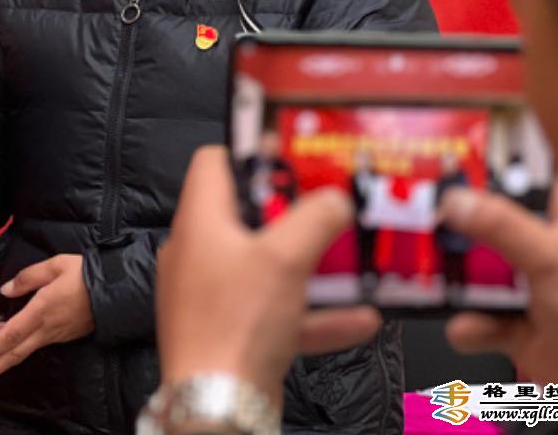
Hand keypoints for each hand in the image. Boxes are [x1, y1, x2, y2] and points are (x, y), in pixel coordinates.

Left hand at [0, 253, 94, 385]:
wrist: (119, 291)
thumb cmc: (89, 276)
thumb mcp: (55, 265)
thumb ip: (27, 277)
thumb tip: (7, 289)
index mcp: (42, 310)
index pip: (10, 334)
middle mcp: (47, 328)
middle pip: (14, 353)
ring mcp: (56, 334)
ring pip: (23, 352)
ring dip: (1, 361)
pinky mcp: (63, 335)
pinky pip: (34, 344)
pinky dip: (16, 349)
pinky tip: (5, 345)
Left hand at [157, 146, 380, 403]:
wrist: (218, 404)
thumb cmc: (235, 324)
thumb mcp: (286, 258)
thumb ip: (315, 219)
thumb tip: (334, 198)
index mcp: (199, 222)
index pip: (213, 163)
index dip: (251, 152)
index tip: (292, 155)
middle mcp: (199, 254)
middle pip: (247, 215)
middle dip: (294, 213)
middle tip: (331, 208)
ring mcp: (213, 296)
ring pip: (267, 268)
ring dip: (311, 265)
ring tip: (351, 259)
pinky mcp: (231, 333)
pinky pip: (277, 314)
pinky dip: (314, 313)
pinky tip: (358, 317)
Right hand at [441, 180, 557, 383]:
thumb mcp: (551, 255)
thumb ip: (502, 225)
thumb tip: (452, 201)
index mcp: (550, 222)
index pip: (516, 180)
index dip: (484, 168)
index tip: (444, 160)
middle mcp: (530, 251)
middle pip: (477, 227)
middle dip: (449, 229)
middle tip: (421, 222)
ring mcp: (517, 290)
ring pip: (468, 275)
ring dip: (451, 282)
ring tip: (435, 280)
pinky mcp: (507, 326)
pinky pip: (472, 321)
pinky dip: (466, 326)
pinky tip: (469, 325)